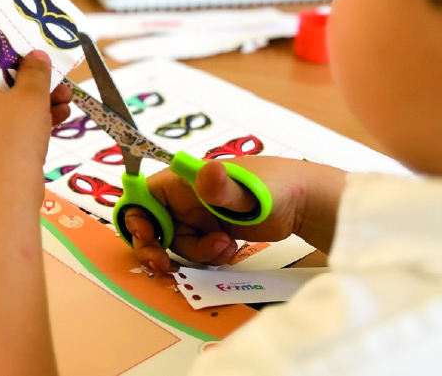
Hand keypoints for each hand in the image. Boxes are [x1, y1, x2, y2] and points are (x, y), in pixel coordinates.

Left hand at [0, 52, 71, 209]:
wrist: (5, 201)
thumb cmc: (14, 142)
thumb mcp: (31, 98)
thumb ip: (35, 71)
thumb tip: (35, 56)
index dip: (14, 52)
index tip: (39, 52)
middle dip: (33, 82)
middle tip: (60, 81)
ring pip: (4, 108)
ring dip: (36, 103)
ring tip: (66, 102)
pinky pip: (2, 129)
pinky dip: (26, 124)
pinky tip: (57, 120)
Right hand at [122, 156, 346, 273]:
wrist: (305, 205)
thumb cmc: (276, 186)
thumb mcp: (248, 188)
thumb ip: (222, 186)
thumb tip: (204, 173)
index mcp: (182, 180)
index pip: (141, 196)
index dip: (136, 220)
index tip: (150, 241)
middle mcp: (185, 196)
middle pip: (153, 225)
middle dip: (158, 248)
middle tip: (166, 267)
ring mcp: (198, 215)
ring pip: (177, 243)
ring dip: (195, 253)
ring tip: (225, 248)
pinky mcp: (212, 231)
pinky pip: (196, 251)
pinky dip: (209, 257)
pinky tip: (230, 251)